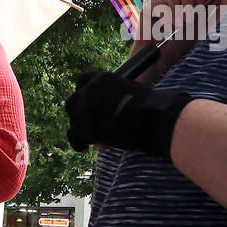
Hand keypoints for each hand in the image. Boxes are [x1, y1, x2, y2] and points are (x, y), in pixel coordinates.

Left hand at [65, 70, 192, 158]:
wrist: (154, 119)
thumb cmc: (151, 107)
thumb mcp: (131, 93)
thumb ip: (115, 101)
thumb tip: (107, 119)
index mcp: (102, 78)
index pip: (82, 80)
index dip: (84, 93)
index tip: (88, 103)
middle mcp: (90, 90)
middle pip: (73, 101)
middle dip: (79, 113)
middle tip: (89, 123)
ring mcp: (85, 108)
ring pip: (73, 119)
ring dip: (81, 128)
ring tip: (90, 138)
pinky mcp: (84, 127)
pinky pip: (73, 136)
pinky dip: (78, 143)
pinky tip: (84, 148)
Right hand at [127, 0, 224, 82]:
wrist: (162, 61)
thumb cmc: (183, 48)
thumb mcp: (201, 32)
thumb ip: (211, 17)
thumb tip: (220, 3)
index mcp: (193, 4)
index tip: (202, 8)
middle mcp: (179, 2)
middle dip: (190, 4)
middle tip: (188, 19)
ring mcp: (163, 4)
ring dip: (177, 11)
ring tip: (177, 26)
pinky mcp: (149, 8)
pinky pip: (156, 3)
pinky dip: (163, 15)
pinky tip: (165, 27)